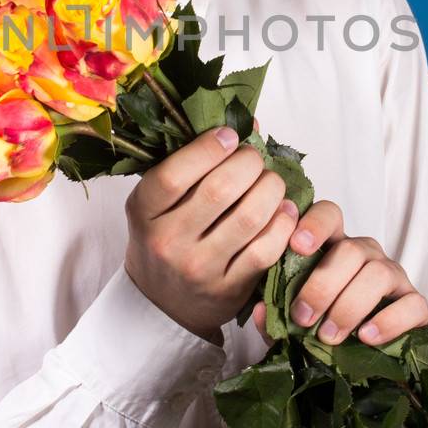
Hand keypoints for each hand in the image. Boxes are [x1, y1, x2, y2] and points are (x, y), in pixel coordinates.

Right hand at [125, 125, 301, 344]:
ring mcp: (200, 268)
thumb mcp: (159, 200)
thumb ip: (193, 161)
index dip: (208, 148)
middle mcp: (168, 242)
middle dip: (249, 163)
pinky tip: (283, 211)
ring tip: (271, 182)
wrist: (161, 303)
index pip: (174, 175)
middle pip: (220, 190)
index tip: (229, 136)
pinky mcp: (229, 289)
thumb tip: (247, 123)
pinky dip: (283, 222)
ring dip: (271, 188)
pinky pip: (267, 248)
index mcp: (143, 212)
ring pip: (251, 216)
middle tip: (254, 159)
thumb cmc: (163, 237)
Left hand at [251, 198, 427, 347]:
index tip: (296, 246)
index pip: (329, 215)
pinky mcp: (415, 304)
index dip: (314, 224)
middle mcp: (366, 254)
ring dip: (349, 306)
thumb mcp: (290, 321)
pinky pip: (412, 304)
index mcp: (333, 246)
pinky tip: (367, 337)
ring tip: (329, 336)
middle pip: (351, 250)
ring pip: (377, 273)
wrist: (358, 357)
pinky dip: (389, 320)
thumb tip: (262, 310)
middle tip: (303, 317)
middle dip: (323, 284)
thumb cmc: (319, 328)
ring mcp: (394, 276)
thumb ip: (275, 313)